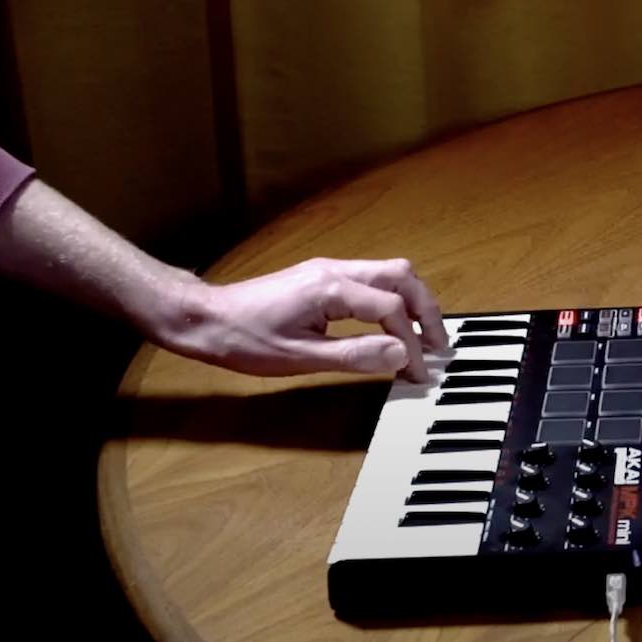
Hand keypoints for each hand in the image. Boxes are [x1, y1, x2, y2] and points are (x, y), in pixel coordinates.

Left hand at [154, 258, 448, 380]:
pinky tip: (390, 326)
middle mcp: (336, 269)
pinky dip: (392, 300)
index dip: (412, 342)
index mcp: (332, 288)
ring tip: (421, 337)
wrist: (204, 318)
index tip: (418, 372)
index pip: (391, 310)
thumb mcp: (299, 358)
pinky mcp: (322, 276)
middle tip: (437, 347)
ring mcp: (329, 269)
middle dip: (426, 311)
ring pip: (390, 273)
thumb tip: (400, 356)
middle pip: (402, 278)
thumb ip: (354, 356)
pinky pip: (372, 279)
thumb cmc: (243, 339)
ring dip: (412, 303)